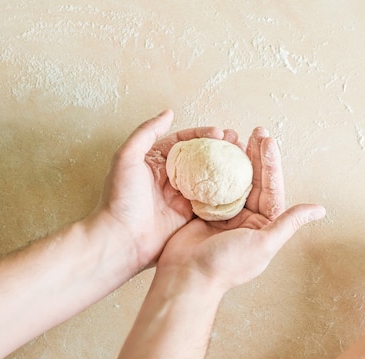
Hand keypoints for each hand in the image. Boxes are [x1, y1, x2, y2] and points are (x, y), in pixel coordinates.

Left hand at [94, 109, 235, 271]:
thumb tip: (168, 113)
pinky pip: (211, 201)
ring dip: (226, 168)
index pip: (184, 142)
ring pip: (209, 178)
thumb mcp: (127, 157)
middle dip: (220, 149)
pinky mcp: (191, 215)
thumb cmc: (120, 198)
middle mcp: (171, 178)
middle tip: (237, 143)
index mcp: (156, 162)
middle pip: (201, 158)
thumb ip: (146, 132)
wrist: (122, 240)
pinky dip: (225, 192)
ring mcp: (182, 197)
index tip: (219, 133)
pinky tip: (239, 184)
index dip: (203, 135)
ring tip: (244, 160)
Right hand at [156, 127, 324, 292]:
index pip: (271, 187)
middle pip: (254, 179)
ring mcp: (226, 213)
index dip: (270, 163)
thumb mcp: (264, 243)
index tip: (267, 141)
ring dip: (236, 158)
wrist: (187, 277)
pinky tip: (215, 152)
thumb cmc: (227, 264)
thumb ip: (289, 223)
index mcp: (264, 224)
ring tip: (237, 136)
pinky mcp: (205, 211)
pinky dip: (214, 168)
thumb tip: (319, 210)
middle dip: (256, 155)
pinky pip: (213, 185)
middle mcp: (248, 217)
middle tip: (256, 131)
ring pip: (234, 179)